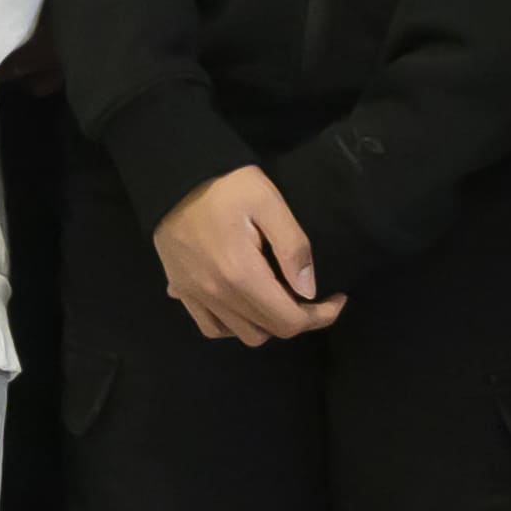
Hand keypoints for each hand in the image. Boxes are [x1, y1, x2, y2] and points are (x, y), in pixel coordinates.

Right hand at [151, 163, 340, 346]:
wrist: (172, 176)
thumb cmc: (226, 185)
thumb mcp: (268, 202)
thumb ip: (293, 247)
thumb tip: (308, 291)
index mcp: (242, 275)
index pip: (289, 320)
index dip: (320, 316)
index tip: (337, 298)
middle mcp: (218, 294)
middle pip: (268, 331)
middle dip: (298, 319)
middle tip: (309, 294)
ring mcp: (196, 296)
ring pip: (242, 334)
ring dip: (267, 323)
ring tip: (277, 297)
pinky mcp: (182, 290)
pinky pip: (211, 327)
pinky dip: (233, 325)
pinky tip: (243, 302)